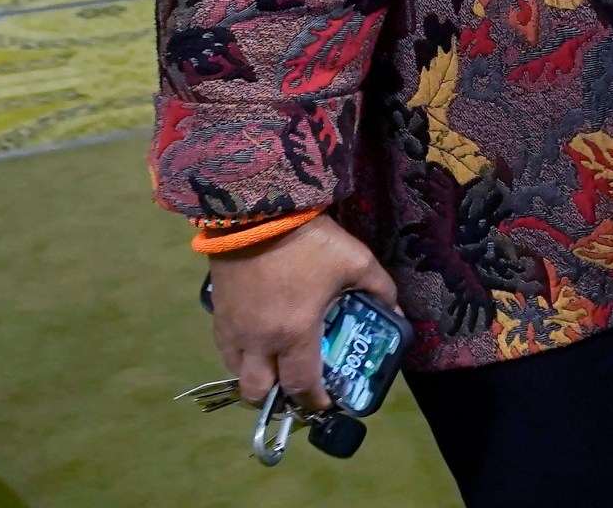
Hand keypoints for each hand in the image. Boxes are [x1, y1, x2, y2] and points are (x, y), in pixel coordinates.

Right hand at [205, 214, 397, 411]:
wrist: (257, 211)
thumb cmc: (309, 241)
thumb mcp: (356, 261)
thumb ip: (380, 289)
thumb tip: (395, 310)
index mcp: (294, 334)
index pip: (301, 386)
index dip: (315, 401)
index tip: (326, 402)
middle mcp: (259, 341)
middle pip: (258, 392)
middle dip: (278, 400)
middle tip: (295, 389)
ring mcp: (233, 328)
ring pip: (237, 373)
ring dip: (256, 377)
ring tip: (274, 366)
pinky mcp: (217, 312)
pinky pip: (224, 348)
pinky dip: (240, 355)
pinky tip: (255, 341)